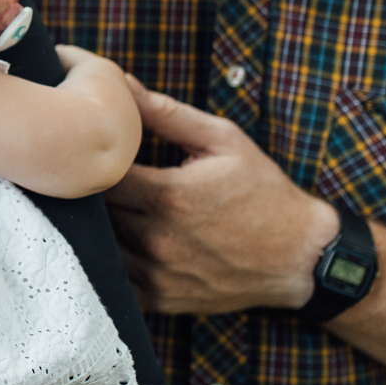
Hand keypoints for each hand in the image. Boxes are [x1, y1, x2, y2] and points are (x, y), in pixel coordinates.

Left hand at [105, 77, 336, 315]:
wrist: (299, 257)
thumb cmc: (262, 192)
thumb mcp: (222, 141)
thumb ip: (166, 113)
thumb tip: (120, 85)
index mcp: (168, 196)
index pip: (97, 173)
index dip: (86, 158)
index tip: (89, 147)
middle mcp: (157, 240)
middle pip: (94, 210)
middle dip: (89, 189)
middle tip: (91, 172)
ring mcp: (156, 275)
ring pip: (100, 244)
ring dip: (100, 224)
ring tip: (108, 204)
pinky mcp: (159, 299)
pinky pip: (115, 277)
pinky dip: (112, 257)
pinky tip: (125, 238)